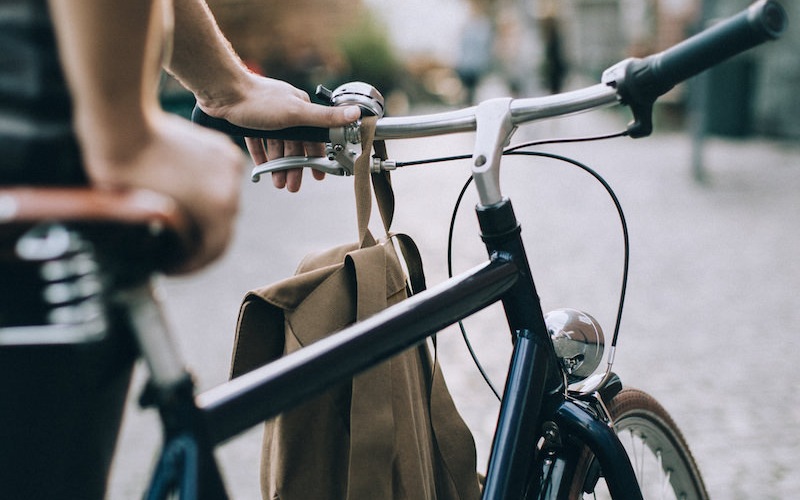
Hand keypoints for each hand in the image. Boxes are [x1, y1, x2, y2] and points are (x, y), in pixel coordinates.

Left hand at [82, 112, 244, 273]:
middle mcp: (231, 190)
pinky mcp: (221, 149)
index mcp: (217, 211)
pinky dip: (205, 191)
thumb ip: (172, 240)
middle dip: (197, 242)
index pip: (213, 252)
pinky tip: (183, 194)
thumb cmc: (124, 174)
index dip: (190, 266)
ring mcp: (229, 167)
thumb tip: (174, 253)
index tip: (168, 268)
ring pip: (221, 203)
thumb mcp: (145, 221)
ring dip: (203, 215)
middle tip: (171, 250)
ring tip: (177, 221)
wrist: (122, 123)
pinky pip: (219, 181)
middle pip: (221, 228)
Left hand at [196, 74, 359, 191]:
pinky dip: (262, 156)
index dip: (316, 157)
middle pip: (294, 145)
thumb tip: (356, 113)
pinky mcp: (248, 121)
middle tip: (293, 187)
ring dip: (279, 165)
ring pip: (276, 146)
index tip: (318, 174)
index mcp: (300, 107)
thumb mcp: (296, 113)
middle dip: (295, 167)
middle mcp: (285, 111)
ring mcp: (266, 116)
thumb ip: (325, 118)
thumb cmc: (258, 100)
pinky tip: (262, 170)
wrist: (221, 91)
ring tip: (278, 184)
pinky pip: (258, 142)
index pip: (313, 137)